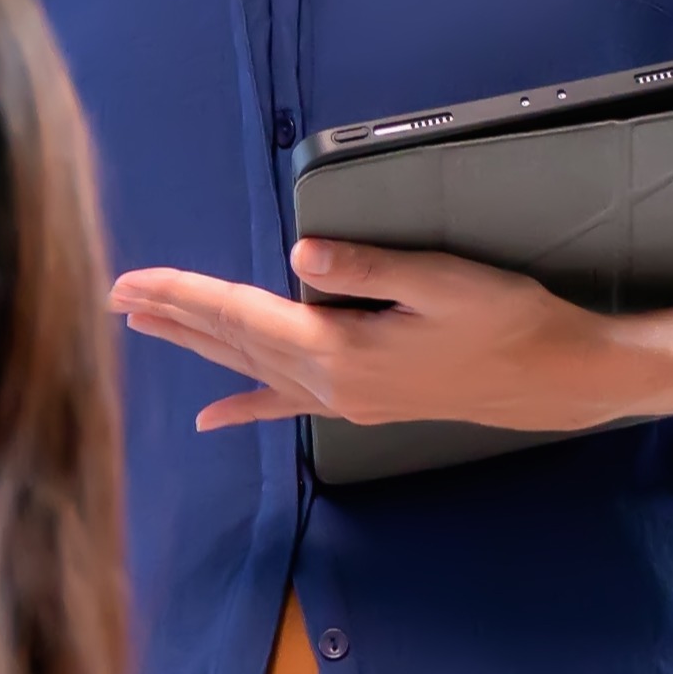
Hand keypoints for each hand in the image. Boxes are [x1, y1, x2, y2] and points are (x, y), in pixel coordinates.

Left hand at [110, 246, 672, 438]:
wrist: (559, 379)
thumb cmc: (511, 319)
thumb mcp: (447, 280)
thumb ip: (370, 266)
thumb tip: (300, 257)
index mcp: (342, 348)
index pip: (243, 315)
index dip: (184, 296)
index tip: (131, 282)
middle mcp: (331, 383)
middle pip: (233, 344)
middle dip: (172, 320)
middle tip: (113, 297)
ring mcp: (344, 400)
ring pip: (250, 369)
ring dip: (196, 347)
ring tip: (144, 327)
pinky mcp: (363, 403)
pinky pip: (285, 404)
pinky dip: (244, 406)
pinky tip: (210, 416)